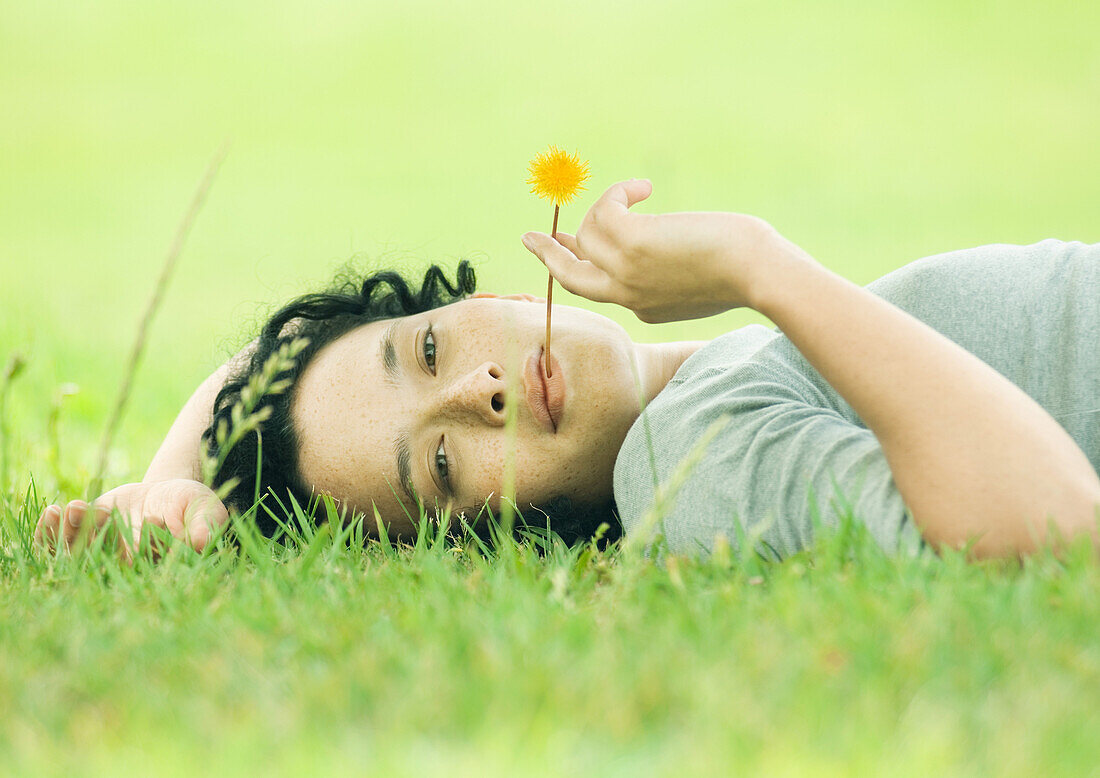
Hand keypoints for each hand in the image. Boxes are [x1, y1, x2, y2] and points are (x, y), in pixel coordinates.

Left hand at [35, 479, 229, 562]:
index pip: (149, 562)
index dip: (147, 543)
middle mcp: (123, 568)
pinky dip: (49, 532)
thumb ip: (204, 525)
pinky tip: (52, 512)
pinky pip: (57, 544)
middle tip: (103, 513)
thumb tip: (200, 542)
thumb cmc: (192, 505)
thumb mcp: (204, 510)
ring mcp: (99, 555)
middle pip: (105, 562)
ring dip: (71, 533)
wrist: (165, 497)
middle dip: (99, 538)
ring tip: (75, 506)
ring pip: (76, 554)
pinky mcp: (81, 539)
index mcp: (155, 567)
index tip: (154, 517)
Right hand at [522, 178, 818, 322]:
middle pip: (570, 277)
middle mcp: (627, 296)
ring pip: (587, 235)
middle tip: (529, 236)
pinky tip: (645, 187)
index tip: (570, 244)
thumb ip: (674, 271)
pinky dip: (619, 193)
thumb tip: (665, 244)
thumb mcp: (703, 277)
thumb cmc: (747, 272)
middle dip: (547, 255)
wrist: (758, 273)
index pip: (600, 285)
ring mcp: (625, 273)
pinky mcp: (631, 244)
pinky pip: (604, 210)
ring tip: (641, 191)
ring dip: (608, 205)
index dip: (582, 262)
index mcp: (644, 308)